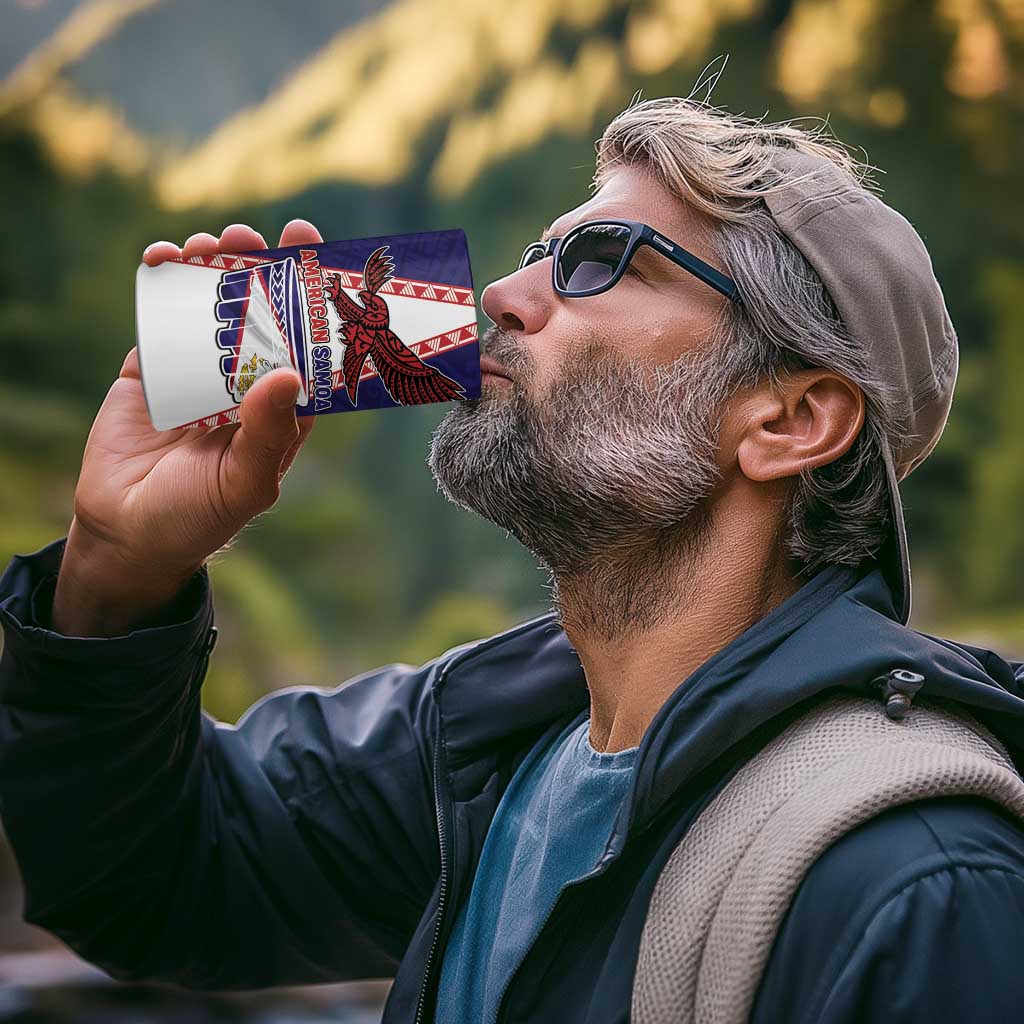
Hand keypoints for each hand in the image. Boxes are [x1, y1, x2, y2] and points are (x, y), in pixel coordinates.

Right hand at [52, 221, 323, 636]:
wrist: (126, 533)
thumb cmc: (200, 516)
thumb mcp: (245, 482)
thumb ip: (268, 432)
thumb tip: (289, 373)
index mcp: (281, 407)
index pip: (306, 344)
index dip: (312, 299)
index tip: (314, 252)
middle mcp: (245, 382)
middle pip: (260, 312)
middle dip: (259, 269)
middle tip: (254, 236)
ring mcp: (198, 371)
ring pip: (211, 306)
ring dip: (212, 267)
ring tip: (211, 242)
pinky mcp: (152, 368)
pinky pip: (160, 317)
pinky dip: (161, 283)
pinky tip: (163, 258)